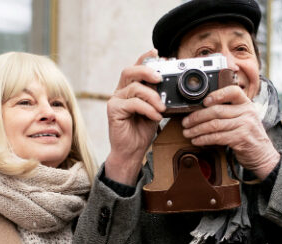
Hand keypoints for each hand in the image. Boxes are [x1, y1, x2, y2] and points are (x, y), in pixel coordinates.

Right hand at [104, 49, 165, 184]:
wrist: (132, 152)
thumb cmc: (142, 131)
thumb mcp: (154, 110)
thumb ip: (157, 96)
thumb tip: (168, 82)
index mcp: (129, 88)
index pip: (136, 68)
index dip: (145, 58)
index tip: (158, 54)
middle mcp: (120, 92)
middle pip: (130, 71)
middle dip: (147, 70)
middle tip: (161, 78)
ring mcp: (115, 100)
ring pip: (135, 87)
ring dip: (153, 97)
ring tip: (162, 108)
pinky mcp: (113, 110)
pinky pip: (133, 103)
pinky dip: (148, 109)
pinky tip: (156, 116)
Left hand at [180, 86, 280, 179]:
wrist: (263, 155)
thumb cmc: (250, 137)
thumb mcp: (245, 119)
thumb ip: (230, 112)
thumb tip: (203, 110)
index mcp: (247, 104)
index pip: (233, 91)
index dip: (217, 94)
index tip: (203, 101)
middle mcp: (247, 112)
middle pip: (217, 110)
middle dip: (197, 117)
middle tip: (186, 122)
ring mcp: (245, 125)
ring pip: (214, 124)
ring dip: (197, 129)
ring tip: (188, 132)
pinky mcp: (240, 139)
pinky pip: (217, 137)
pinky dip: (204, 139)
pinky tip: (197, 140)